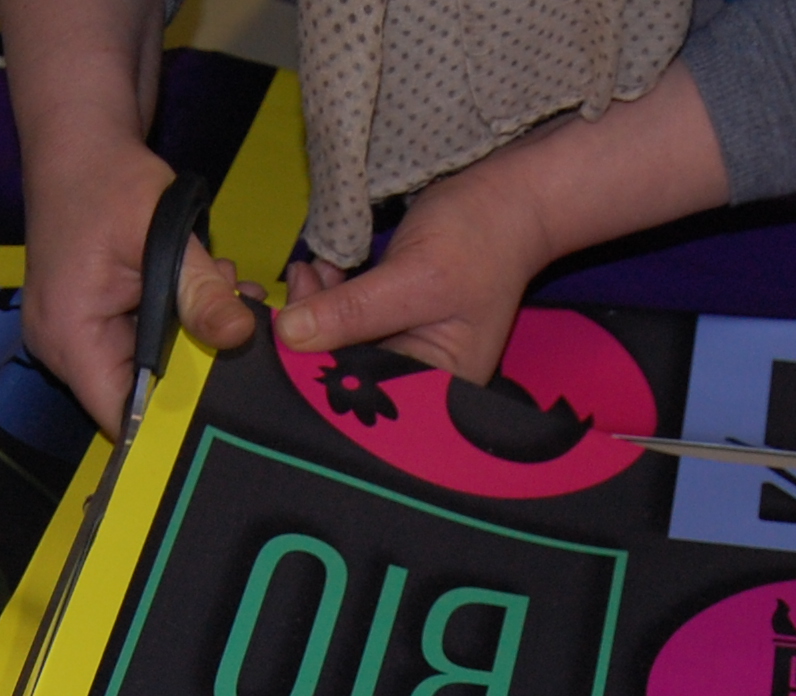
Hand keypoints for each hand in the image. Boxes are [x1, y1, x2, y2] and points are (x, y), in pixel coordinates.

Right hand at [21, 143, 256, 433]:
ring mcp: (72, 335)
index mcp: (69, 335)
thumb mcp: (161, 230)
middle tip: (242, 333)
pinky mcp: (88, 321)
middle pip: (136, 395)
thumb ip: (199, 289)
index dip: (172, 425)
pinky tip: (204, 292)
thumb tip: (238, 336)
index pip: (121, 416)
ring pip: (143, 368)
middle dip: (195, 372)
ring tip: (227, 297)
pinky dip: (174, 324)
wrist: (77, 142)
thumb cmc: (108, 179)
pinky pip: (137, 342)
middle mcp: (61, 347)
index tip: (225, 414)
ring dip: (189, 342)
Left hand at [275, 57, 728, 384]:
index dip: (320, 371)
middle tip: (297, 285)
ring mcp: (408, 350)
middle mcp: (422, 379)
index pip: (365, 396)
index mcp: (438, 387)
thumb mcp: (414, 278)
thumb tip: (289, 335)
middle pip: (350, 374)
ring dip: (317, 311)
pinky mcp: (396, 323)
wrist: (509, 199)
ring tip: (308, 271)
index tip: (286, 333)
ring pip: (343, 346)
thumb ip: (352, 311)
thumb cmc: (478, 240)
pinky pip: (351, 323)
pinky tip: (321, 272)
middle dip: (315, 335)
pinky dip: (330, 300)